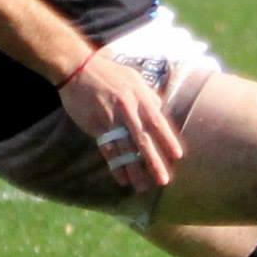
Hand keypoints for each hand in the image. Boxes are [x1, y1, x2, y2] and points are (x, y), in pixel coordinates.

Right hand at [59, 51, 184, 192]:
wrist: (78, 69)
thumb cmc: (110, 73)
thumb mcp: (135, 79)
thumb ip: (149, 97)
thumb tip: (161, 110)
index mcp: (141, 98)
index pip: (158, 123)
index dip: (168, 140)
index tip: (178, 156)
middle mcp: (128, 109)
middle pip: (144, 140)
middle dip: (155, 162)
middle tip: (164, 181)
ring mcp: (111, 118)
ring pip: (126, 149)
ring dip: (135, 169)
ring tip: (143, 187)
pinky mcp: (95, 125)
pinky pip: (107, 149)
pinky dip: (115, 164)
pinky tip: (122, 178)